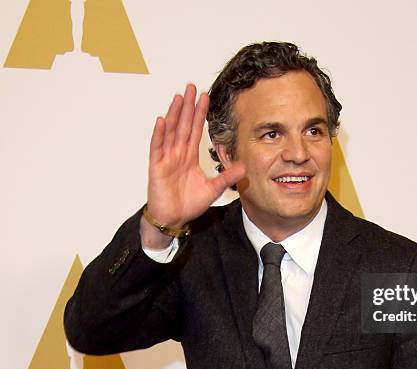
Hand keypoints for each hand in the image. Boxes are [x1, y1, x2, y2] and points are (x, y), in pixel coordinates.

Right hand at [142, 84, 244, 247]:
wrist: (173, 218)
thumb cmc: (188, 204)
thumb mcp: (213, 189)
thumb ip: (226, 177)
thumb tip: (243, 167)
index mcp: (189, 157)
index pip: (195, 130)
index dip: (199, 114)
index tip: (205, 97)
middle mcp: (177, 154)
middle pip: (183, 125)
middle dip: (188, 106)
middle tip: (191, 87)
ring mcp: (166, 159)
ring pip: (171, 131)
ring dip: (174, 114)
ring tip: (179, 97)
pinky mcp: (157, 167)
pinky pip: (157, 147)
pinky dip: (160, 134)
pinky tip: (163, 120)